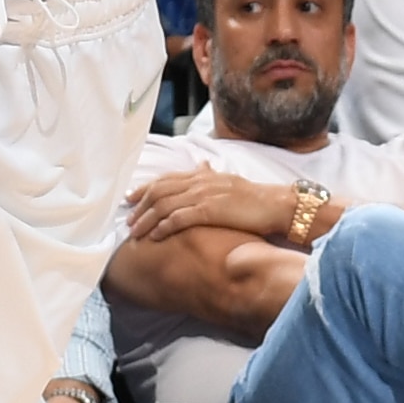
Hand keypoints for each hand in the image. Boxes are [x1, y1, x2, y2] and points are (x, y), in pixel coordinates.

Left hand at [125, 165, 305, 243]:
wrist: (276, 205)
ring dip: (147, 219)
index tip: (130, 198)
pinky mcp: (210, 210)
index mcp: (203, 175)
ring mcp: (204, 195)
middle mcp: (200, 181)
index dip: (145, 188)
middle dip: (140, 206)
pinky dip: (164, 227)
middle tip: (127, 220)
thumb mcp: (229, 183)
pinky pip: (180, 218)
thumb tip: (202, 166)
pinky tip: (155, 236)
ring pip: (165, 205)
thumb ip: (211, 177)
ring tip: (135, 232)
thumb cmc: (255, 199)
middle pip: (159, 190)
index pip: (166, 179)